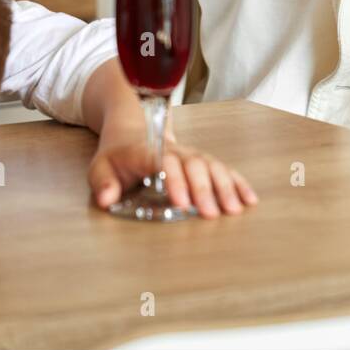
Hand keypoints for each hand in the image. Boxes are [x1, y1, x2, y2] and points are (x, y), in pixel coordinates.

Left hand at [88, 128, 257, 218]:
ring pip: (212, 165)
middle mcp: (175, 151)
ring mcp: (192, 155)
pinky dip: (238, 183)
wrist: (132, 134)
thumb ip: (102, 183)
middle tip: (210, 214)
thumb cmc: (117, 157)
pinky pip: (224, 169)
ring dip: (224, 187)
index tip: (181, 202)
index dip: (174, 180)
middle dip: (203, 189)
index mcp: (148, 152)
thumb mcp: (100, 167)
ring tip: (234, 210)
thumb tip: (106, 199)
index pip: (163, 162)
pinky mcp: (203, 161)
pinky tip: (249, 200)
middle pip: (193, 165)